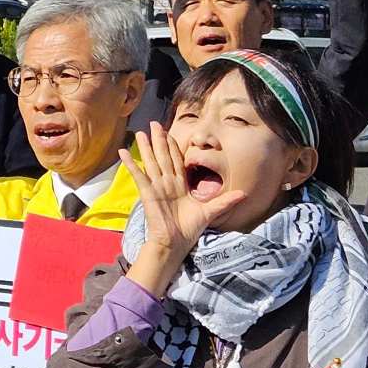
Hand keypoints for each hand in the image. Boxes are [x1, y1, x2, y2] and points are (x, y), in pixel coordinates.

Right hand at [120, 122, 245, 296]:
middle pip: (162, 157)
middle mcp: (167, 183)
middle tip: (154, 123)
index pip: (176, 161)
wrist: (175, 244)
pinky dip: (131, 164)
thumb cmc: (190, 229)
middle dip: (159, 140)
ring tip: (140, 133)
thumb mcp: (210, 211)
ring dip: (145, 147)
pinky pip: (139, 176)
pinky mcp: (148, 193)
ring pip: (151, 162)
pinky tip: (123, 153)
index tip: (170, 133)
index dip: (173, 147)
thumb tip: (244, 193)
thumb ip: (225, 200)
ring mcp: (156, 187)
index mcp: (180, 185)